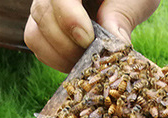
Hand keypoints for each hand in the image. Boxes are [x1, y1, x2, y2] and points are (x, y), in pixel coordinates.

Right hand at [24, 0, 159, 71]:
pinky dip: (59, 61)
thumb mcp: (132, 0)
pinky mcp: (46, 30)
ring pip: (35, 35)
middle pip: (41, 16)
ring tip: (88, 62)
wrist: (123, 1)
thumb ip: (120, 17)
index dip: (68, 19)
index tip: (88, 40)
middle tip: (93, 57)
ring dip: (61, 57)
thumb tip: (117, 45)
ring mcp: (45, 10)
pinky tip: (81, 62)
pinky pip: (40, 48)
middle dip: (67, 45)